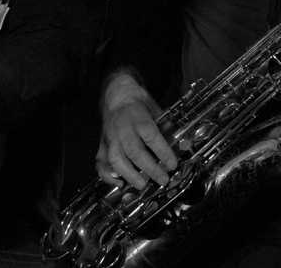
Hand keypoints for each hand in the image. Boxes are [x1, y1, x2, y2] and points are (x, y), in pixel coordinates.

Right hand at [96, 72, 176, 189]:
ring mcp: (111, 138)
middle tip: (163, 179)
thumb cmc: (138, 105)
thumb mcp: (154, 109)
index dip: (162, 152)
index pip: (151, 136)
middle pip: (135, 151)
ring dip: (129, 174)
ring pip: (116, 159)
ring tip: (142, 184)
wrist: (116, 96)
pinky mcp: (102, 145)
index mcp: (138, 117)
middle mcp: (123, 129)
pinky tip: (119, 183)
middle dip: (150, 168)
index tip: (172, 164)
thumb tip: (179, 144)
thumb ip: (163, 126)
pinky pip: (101, 163)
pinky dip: (108, 176)